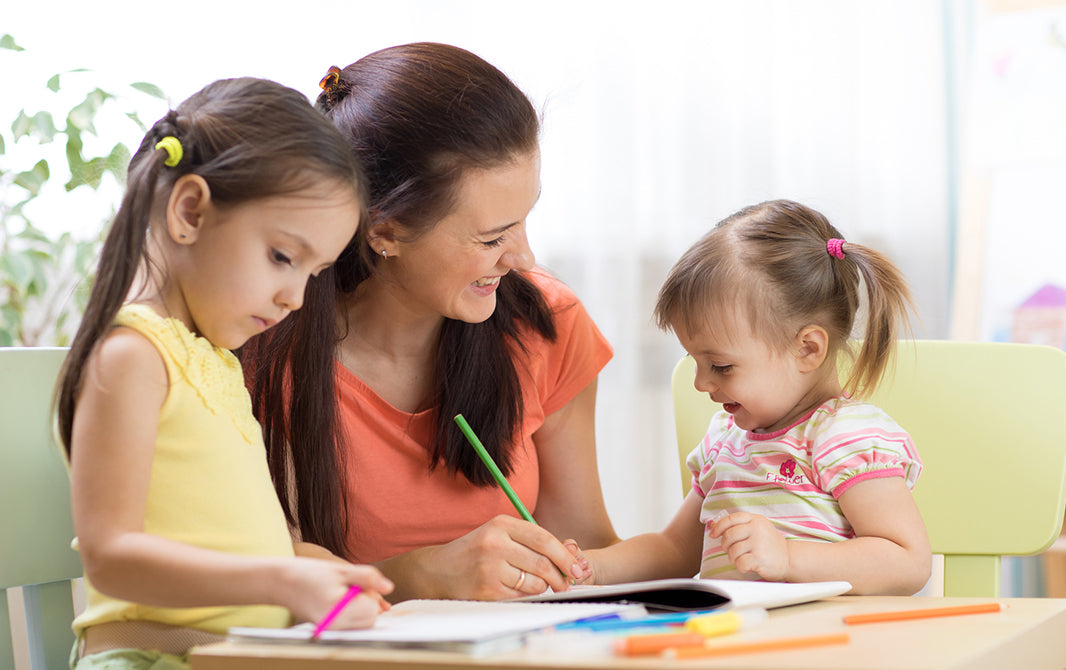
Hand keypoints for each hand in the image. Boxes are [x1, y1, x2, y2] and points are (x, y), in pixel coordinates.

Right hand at [279, 558, 393, 628]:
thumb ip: (367, 578)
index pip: (372, 609)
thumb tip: (389, 587)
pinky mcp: (328, 629)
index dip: (370, 593)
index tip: (355, 582)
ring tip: (341, 591)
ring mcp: (331, 630)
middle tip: (349, 585)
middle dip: (366, 600)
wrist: (281, 582)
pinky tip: (338, 599)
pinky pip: (351, 623)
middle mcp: (335, 626)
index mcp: (339, 612)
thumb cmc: (309, 573)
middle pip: (369, 618)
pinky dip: (351, 610)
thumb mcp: (341, 569)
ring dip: (359, 606)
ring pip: (361, 621)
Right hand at [409, 515, 588, 600]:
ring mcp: (490, 567)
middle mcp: (495, 543)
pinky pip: (521, 596)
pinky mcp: (487, 589)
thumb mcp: (501, 536)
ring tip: (534, 584)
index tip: (577, 567)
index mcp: (501, 524)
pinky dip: (526, 596)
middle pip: (543, 562)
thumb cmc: (475, 552)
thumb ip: (534, 541)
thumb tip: (572, 550)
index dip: (565, 555)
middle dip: (561, 576)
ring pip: (535, 582)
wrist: (437, 570)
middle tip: (566, 583)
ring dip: (542, 587)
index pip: (544, 539)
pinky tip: (516, 590)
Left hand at [710, 512, 789, 581]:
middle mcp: (757, 529)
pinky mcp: (759, 558)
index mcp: (755, 519)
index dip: (719, 527)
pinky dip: (740, 566)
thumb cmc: (769, 545)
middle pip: (729, 535)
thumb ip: (737, 526)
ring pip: (732, 551)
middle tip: (730, 550)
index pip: (731, 519)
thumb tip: (711, 524)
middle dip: (725, 545)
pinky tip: (747, 566)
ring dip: (733, 558)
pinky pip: (739, 563)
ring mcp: (759, 543)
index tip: (713, 534)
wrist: (790, 559)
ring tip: (742, 559)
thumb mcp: (756, 529)